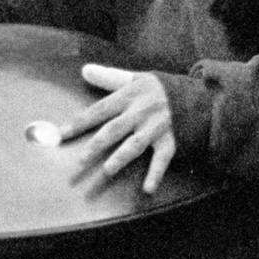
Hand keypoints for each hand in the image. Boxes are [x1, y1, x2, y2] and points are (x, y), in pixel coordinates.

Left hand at [63, 63, 176, 193]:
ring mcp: (156, 127)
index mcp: (129, 96)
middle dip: (96, 145)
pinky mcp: (170, 140)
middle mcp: (141, 112)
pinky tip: (147, 189)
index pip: (99, 110)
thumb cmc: (161, 88)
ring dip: (121, 157)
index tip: (60, 134)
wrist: (198, 95)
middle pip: (114, 129)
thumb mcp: (136, 78)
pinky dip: (155, 174)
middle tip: (80, 160)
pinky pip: (162, 159)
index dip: (79, 123)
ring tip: (108, 170)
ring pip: (135, 144)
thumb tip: (85, 70)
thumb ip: (110, 77)